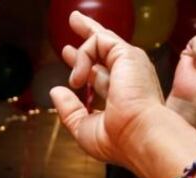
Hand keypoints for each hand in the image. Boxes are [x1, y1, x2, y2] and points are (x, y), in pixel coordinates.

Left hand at [49, 11, 166, 167]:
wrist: (139, 137)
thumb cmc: (119, 140)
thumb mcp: (85, 127)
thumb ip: (69, 110)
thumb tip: (56, 92)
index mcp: (122, 95)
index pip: (101, 71)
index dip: (84, 63)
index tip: (68, 53)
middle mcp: (128, 77)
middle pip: (106, 47)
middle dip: (89, 31)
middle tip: (74, 20)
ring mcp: (130, 64)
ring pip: (101, 39)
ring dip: (80, 51)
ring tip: (69, 63)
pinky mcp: (127, 53)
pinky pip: (97, 41)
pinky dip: (83, 56)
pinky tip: (78, 77)